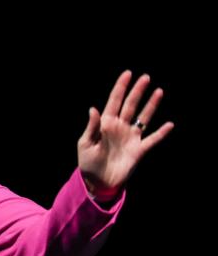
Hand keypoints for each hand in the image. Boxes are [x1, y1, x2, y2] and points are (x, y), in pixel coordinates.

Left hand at [77, 70, 172, 198]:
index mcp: (105, 123)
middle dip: (137, 91)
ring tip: (158, 91)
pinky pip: (153, 139)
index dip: (121, 87)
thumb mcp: (85, 144)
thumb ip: (91, 127)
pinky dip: (161, 133)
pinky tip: (169, 125)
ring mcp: (131, 137)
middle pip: (131, 105)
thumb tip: (93, 108)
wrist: (98, 181)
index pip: (114, 101)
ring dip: (151, 105)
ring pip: (143, 117)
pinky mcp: (139, 150)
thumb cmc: (88, 162)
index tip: (128, 74)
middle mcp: (120, 127)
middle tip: (145, 77)